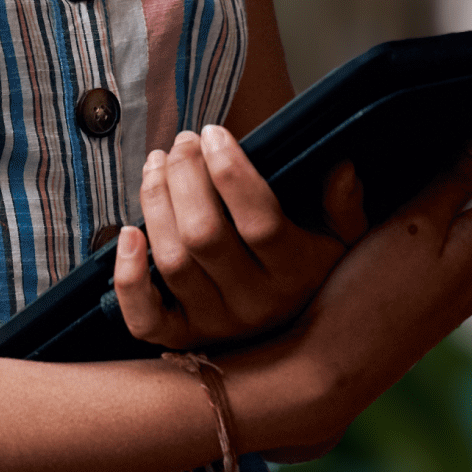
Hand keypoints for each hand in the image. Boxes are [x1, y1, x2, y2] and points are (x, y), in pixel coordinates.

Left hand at [112, 126, 367, 349]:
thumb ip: (343, 205)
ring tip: (157, 164)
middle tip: (183, 142)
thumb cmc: (309, 265)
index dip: (230, 172)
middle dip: (185, 176)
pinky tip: (127, 232)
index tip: (214, 133)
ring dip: (155, 203)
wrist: (294, 336)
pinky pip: (147, 320)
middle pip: (204, 235)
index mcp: (296, 273)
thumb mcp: (341, 238)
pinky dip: (129, 278)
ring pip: (172, 262)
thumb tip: (341, 169)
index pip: (259, 222)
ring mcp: (216, 324)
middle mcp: (255, 304)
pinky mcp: (182, 338)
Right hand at [232, 133, 471, 459]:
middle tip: (419, 177)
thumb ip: (453, 182)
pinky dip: (424, 240)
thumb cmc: (371, 295)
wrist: (337, 367)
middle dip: (468, 180)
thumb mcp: (411, 223)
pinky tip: (384, 250)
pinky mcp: (442, 305)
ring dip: (439, 210)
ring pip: (469, 228)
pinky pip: (446, 256)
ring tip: (389, 220)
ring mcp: (466, 291)